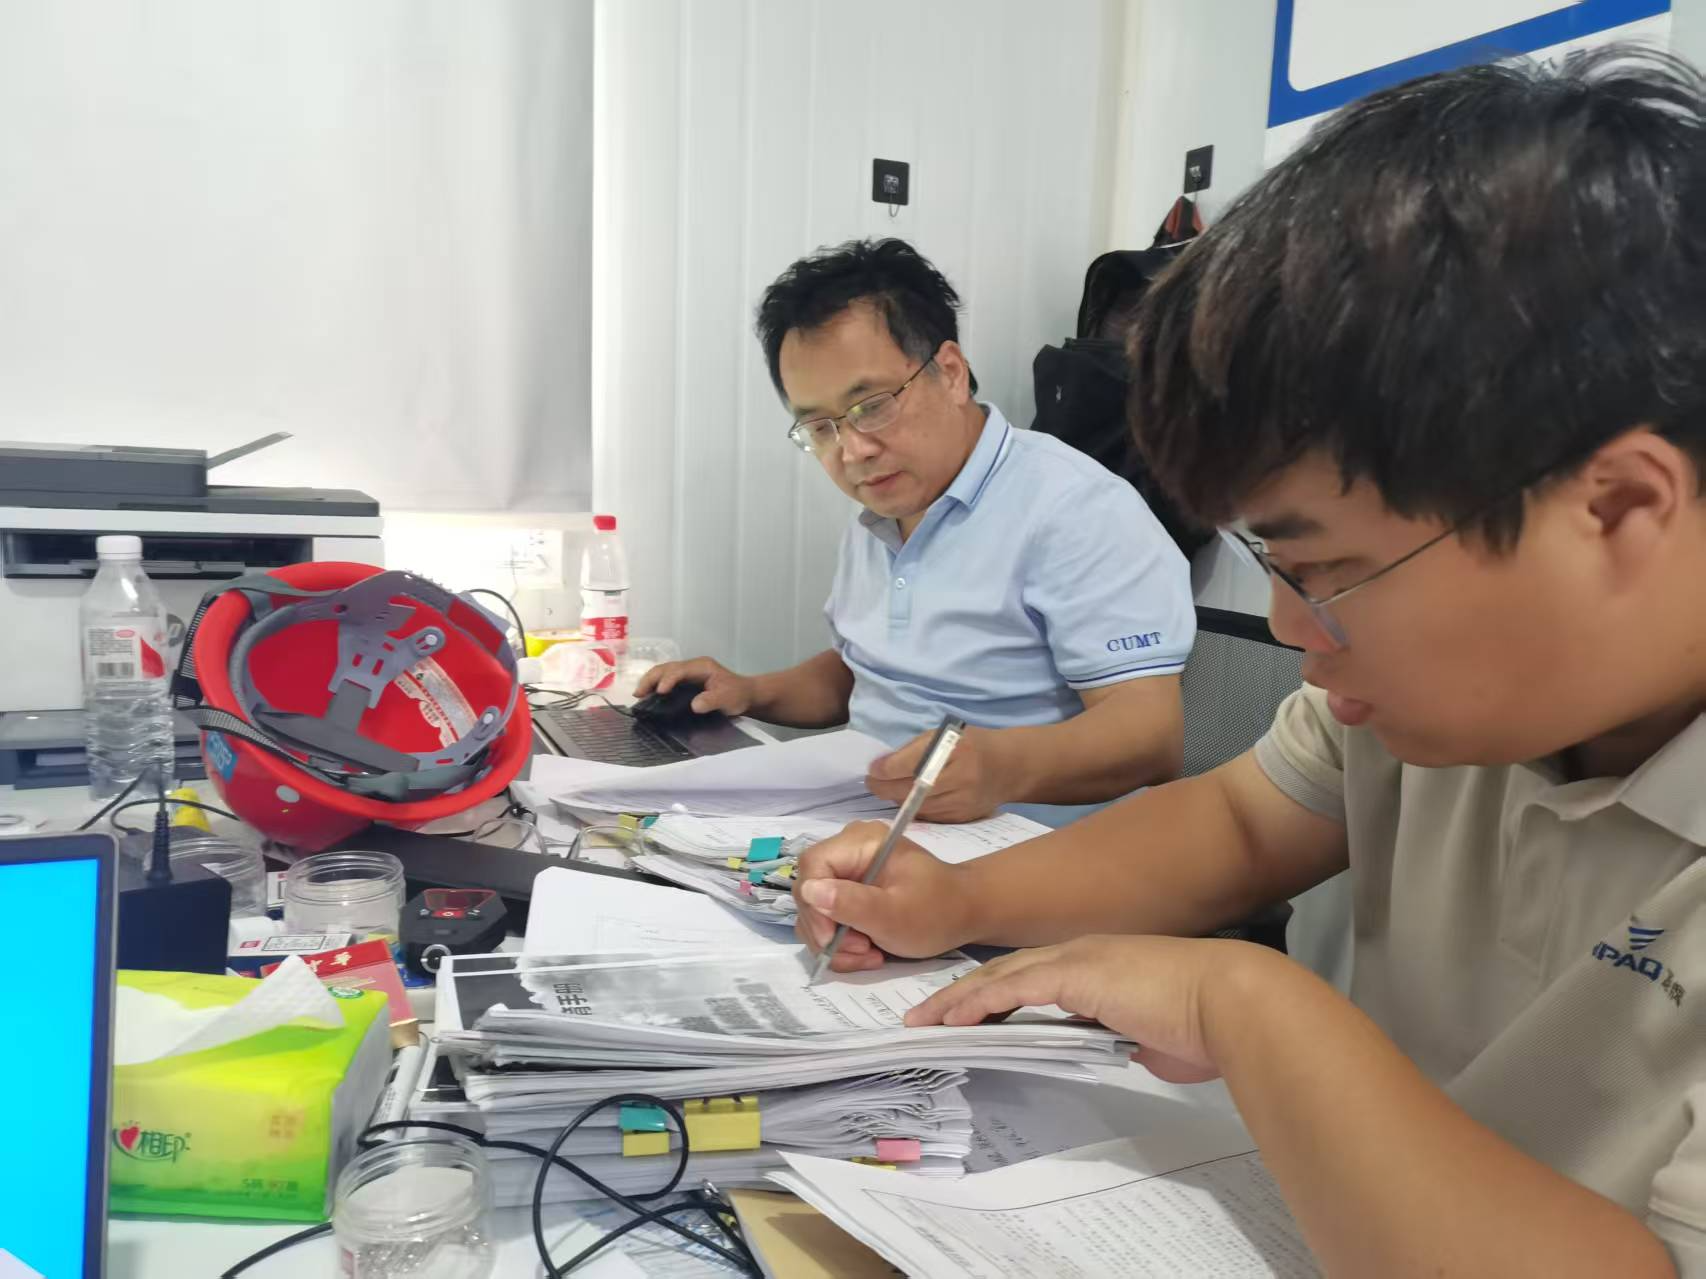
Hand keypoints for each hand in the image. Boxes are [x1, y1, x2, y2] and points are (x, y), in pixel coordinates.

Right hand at [632, 657, 757, 715]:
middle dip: (651, 679)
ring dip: (650, 681)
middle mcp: (692, 666)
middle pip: (667, 667)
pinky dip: (655, 686)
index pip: (680, 670)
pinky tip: (648, 696)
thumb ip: (712, 701)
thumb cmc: (738, 695)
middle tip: (638, 694)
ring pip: (664, 672)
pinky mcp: (686, 682)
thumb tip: (694, 705)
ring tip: (638, 695)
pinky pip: (667, 680)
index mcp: (702, 666)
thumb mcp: (728, 699)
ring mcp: (688, 673)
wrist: (746, 695)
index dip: (668, 679)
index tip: (660, 692)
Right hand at [792, 820, 972, 971]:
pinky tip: (869, 951)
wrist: (964, 914)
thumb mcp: (895, 914)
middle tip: (862, 951)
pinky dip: (843, 942)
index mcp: (861, 841)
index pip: (813, 866)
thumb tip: (810, 890)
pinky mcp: (850, 890)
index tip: (832, 940)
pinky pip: (829, 918)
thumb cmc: (937, 911)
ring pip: (815, 910)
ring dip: (836, 943)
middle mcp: (849, 849)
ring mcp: (848, 870)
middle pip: (809, 891)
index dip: (814, 906)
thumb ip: (851, 903)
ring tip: (869, 954)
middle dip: (829, 931)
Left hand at [866, 726, 1008, 821]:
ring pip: (916, 807)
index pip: (908, 764)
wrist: (1009, 767)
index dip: (884, 769)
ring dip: (897, 800)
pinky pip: (929, 817)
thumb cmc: (971, 745)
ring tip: (889, 791)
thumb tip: (881, 767)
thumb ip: (913, 750)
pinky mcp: (963, 817)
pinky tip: (909, 801)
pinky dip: (914, 810)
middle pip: (909, 789)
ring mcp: (962, 801)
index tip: (872, 770)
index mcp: (954, 748)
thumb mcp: (943, 735)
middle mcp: (960, 777)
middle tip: (872, 783)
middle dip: (884, 788)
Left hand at [905, 934, 1276, 1084]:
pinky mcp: (1075, 974)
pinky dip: (979, 1001)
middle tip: (927, 1017)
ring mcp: (1078, 959)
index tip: (967, 1017)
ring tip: (925, 1020)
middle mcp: (1083, 954)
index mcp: (1103, 967)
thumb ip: (1133, 1036)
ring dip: (959, 998)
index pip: (1034, 978)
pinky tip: (953, 1017)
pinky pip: (1012, 987)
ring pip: (1000, 975)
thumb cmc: (1205, 1024)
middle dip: (963, 994)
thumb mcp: (1157, 1035)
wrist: (1231, 1002)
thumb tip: (1131, 1047)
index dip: (996, 994)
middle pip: (1006, 971)